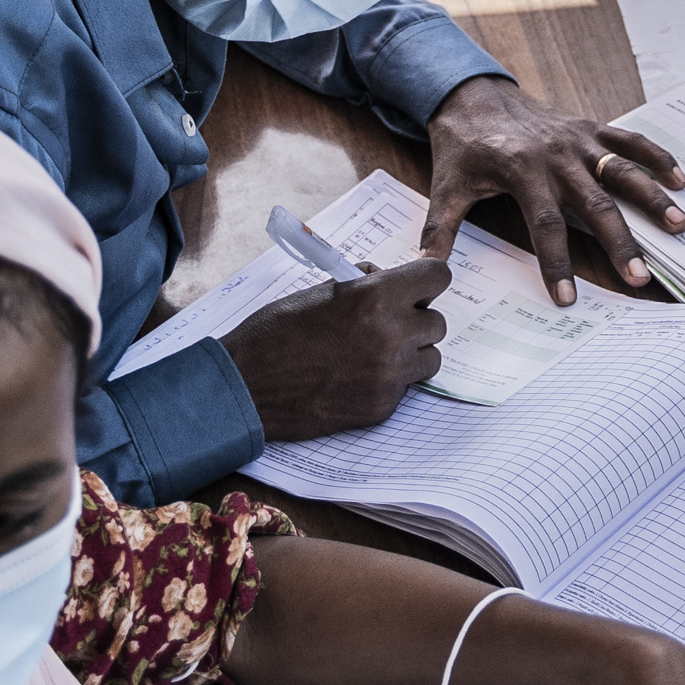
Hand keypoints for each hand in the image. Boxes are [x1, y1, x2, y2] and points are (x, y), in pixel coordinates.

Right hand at [222, 261, 451, 440]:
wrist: (246, 386)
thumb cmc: (276, 333)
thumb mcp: (322, 292)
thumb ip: (364, 284)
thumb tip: (389, 278)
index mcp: (376, 297)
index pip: (437, 277)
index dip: (427, 281)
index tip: (418, 288)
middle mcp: (391, 336)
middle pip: (438, 322)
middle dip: (416, 320)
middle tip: (388, 324)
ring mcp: (389, 376)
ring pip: (430, 358)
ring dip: (411, 353)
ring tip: (375, 352)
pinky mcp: (382, 407)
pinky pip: (406, 388)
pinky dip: (389, 382)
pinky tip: (355, 377)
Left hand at [424, 78, 684, 302]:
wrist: (473, 93)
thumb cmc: (462, 145)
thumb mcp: (445, 186)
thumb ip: (440, 230)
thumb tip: (426, 271)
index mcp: (522, 171)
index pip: (545, 225)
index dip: (557, 262)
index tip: (567, 296)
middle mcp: (557, 156)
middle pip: (595, 204)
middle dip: (620, 242)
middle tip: (640, 276)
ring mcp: (578, 140)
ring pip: (622, 171)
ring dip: (652, 198)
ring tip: (679, 225)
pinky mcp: (590, 128)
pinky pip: (629, 141)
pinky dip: (656, 156)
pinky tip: (681, 179)